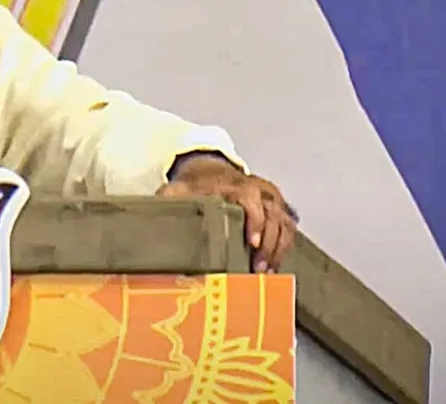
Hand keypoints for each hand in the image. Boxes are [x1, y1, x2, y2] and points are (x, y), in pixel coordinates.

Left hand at [156, 153, 296, 272]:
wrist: (215, 173)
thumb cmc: (199, 185)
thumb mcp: (181, 187)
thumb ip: (170, 196)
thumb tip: (156, 209)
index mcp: (238, 185)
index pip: (252, 199)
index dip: (255, 220)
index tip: (252, 241)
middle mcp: (260, 190)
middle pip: (273, 216)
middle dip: (269, 244)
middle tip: (258, 268)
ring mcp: (272, 200)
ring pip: (285, 225)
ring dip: (277, 250)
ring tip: (264, 271)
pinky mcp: (280, 210)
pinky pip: (289, 230)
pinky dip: (283, 249)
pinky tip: (272, 266)